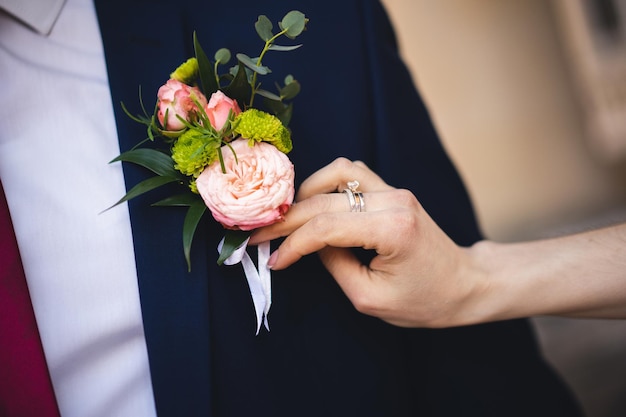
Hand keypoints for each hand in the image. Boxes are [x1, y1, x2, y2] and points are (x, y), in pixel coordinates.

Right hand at [250, 158, 483, 327]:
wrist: (464, 284)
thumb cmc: (424, 300)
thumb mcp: (371, 298)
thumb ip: (335, 266)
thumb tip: (309, 243)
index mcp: (392, 229)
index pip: (325, 228)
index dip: (291, 244)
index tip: (272, 260)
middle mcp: (393, 200)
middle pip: (324, 200)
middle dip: (286, 219)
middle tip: (258, 235)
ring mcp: (394, 190)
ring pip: (337, 173)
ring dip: (305, 193)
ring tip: (286, 217)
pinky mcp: (393, 191)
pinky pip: (352, 174)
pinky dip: (326, 184)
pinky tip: (314, 202)